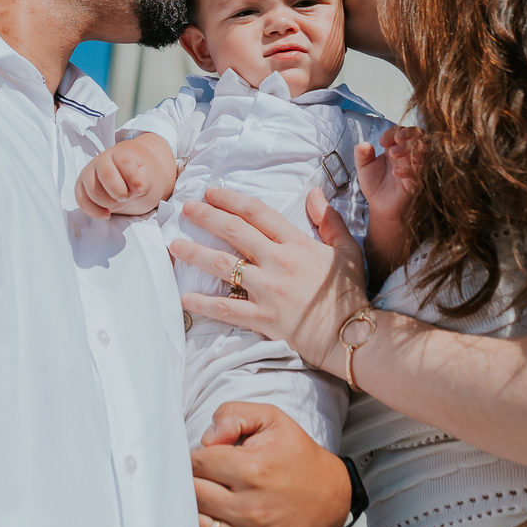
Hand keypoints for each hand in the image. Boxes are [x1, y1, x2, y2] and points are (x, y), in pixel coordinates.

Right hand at [75, 138, 168, 218]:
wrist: (124, 176)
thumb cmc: (135, 176)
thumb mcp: (146, 176)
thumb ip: (144, 180)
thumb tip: (136, 189)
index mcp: (120, 154)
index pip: (125, 161)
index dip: (133, 178)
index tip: (139, 190)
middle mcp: (101, 160)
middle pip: (107, 176)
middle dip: (120, 192)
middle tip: (127, 197)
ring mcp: (88, 173)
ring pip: (93, 191)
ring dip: (109, 203)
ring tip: (118, 202)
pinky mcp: (80, 186)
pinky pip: (82, 201)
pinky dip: (95, 212)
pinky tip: (106, 213)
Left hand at [170, 184, 368, 372]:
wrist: (351, 334)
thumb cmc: (349, 292)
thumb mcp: (347, 249)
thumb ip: (328, 220)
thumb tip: (314, 193)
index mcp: (295, 243)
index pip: (257, 213)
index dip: (231, 199)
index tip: (211, 192)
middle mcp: (277, 262)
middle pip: (234, 231)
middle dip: (206, 216)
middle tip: (186, 208)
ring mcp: (267, 291)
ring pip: (223, 266)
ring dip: (195, 253)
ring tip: (174, 245)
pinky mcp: (262, 317)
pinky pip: (227, 309)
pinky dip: (203, 304)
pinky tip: (184, 297)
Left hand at [192, 402, 352, 526]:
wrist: (332, 496)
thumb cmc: (296, 455)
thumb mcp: (272, 420)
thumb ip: (233, 415)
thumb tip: (205, 439)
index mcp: (253, 470)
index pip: (196, 464)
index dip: (194, 458)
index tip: (203, 459)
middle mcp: (252, 508)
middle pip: (193, 496)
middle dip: (191, 484)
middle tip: (202, 480)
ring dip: (195, 516)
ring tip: (206, 504)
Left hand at [356, 125, 417, 228]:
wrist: (379, 206)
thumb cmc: (374, 184)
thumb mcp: (363, 167)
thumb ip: (361, 154)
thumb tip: (363, 144)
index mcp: (395, 147)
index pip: (401, 131)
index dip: (393, 132)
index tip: (382, 142)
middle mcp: (407, 155)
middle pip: (417, 136)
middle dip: (407, 135)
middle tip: (394, 141)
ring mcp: (414, 167)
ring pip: (422, 151)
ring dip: (409, 149)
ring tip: (394, 154)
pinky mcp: (416, 182)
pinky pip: (418, 172)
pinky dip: (409, 169)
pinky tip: (396, 172)